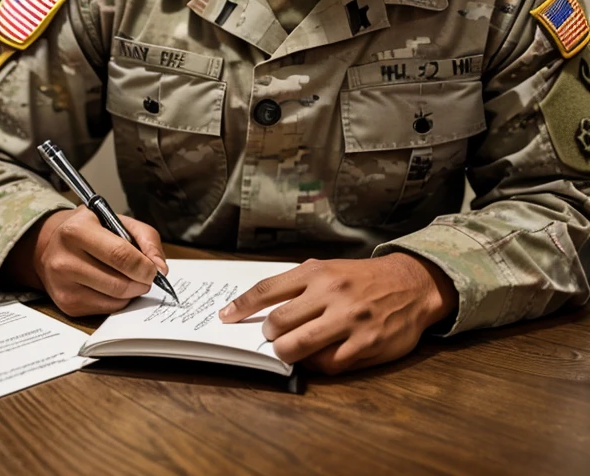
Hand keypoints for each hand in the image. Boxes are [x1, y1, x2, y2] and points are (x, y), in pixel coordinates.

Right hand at [2, 206, 167, 316]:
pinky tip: (115, 286)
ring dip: (132, 292)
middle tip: (149, 277)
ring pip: (113, 299)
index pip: (119, 254)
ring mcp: (62, 285)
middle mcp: (64, 259)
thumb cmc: (90, 230)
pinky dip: (119, 301)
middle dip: (141, 282)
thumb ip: (146, 238)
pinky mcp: (65, 304)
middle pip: (118, 282)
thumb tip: (161, 268)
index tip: (155, 270)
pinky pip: (105, 309)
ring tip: (132, 279)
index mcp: (77, 230)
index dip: (143, 266)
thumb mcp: (117, 220)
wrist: (52, 245)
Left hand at [219, 253, 457, 374]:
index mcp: (317, 272)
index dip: (241, 306)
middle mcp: (331, 294)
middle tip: (272, 336)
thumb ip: (298, 286)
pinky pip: (327, 364)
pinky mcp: (364, 345)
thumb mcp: (329, 269)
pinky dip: (314, 365)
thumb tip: (260, 308)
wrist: (410, 284)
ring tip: (288, 349)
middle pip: (278, 322)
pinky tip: (316, 357)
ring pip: (297, 347)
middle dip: (268, 334)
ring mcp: (348, 321)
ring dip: (285, 352)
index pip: (268, 289)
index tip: (225, 317)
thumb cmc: (361, 279)